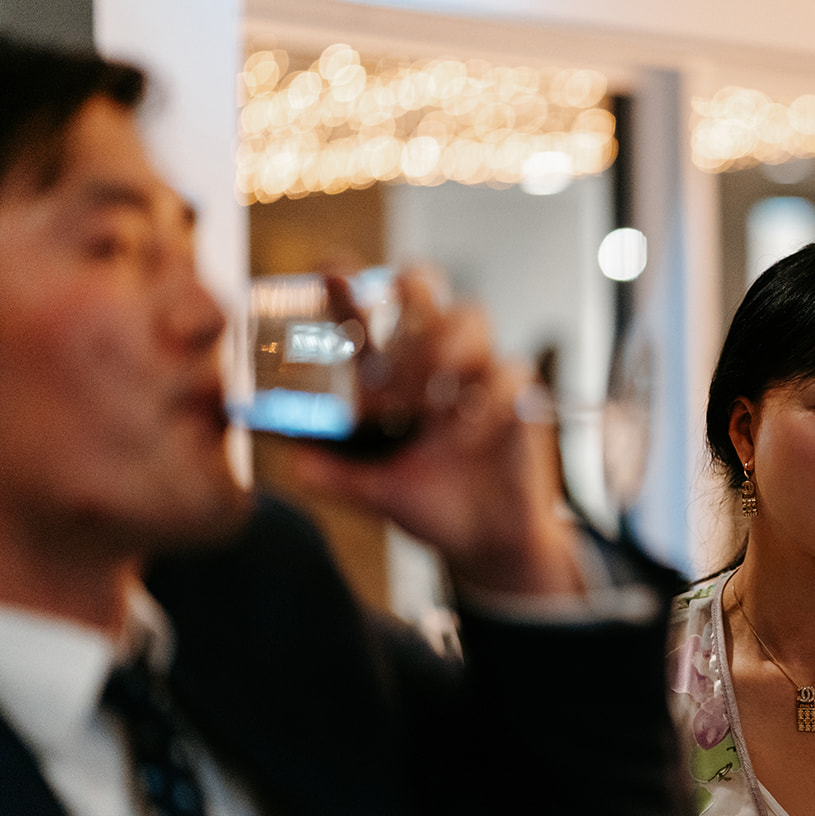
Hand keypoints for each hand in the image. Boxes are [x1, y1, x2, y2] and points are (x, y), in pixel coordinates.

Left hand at [288, 269, 582, 596]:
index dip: (351, 285)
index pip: (371, 309)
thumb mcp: (374, 492)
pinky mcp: (520, 398)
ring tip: (429, 396)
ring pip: (472, 318)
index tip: (329, 272)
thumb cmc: (429, 503)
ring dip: (445, 345)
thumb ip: (336, 475)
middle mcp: (435, 358)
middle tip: (391, 336)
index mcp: (393, 370)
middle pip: (428, 286)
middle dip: (410, 295)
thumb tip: (294, 462)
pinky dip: (483, 403)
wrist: (485, 542)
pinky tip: (460, 437)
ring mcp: (479, 372)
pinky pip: (510, 373)